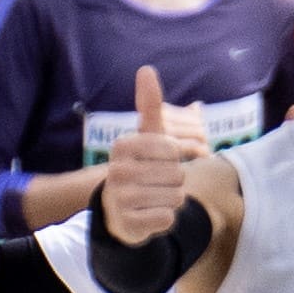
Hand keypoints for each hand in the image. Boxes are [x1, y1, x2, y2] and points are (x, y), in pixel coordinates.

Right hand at [101, 65, 200, 244]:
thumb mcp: (146, 137)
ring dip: (171, 201)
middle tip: (156, 184)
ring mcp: (120, 198)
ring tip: (153, 199)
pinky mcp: (127, 223)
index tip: (159, 161)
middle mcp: (117, 171)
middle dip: (175, 182)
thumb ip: (149, 105)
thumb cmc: (141, 168)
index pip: (172, 149)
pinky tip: (149, 216)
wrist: (118, 212)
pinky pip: (167, 219)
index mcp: (122, 146)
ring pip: (175, 197)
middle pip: (177, 175)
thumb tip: (146, 69)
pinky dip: (165, 219)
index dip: (175, 158)